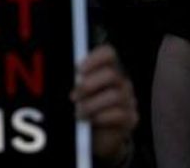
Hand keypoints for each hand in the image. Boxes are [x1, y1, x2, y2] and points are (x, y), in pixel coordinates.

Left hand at [71, 45, 136, 166]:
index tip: (78, 69)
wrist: (96, 136)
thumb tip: (58, 72)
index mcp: (107, 69)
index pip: (108, 53)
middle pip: (111, 74)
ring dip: (92, 104)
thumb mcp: (76, 91)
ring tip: (78, 112)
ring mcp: (129, 100)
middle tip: (73, 96)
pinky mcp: (131, 118)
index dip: (94, 58)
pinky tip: (90, 120)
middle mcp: (121, 82)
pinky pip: (119, 114)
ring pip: (115, 96)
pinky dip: (100, 117)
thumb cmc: (83, 108)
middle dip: (89, 85)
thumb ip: (73, 80)